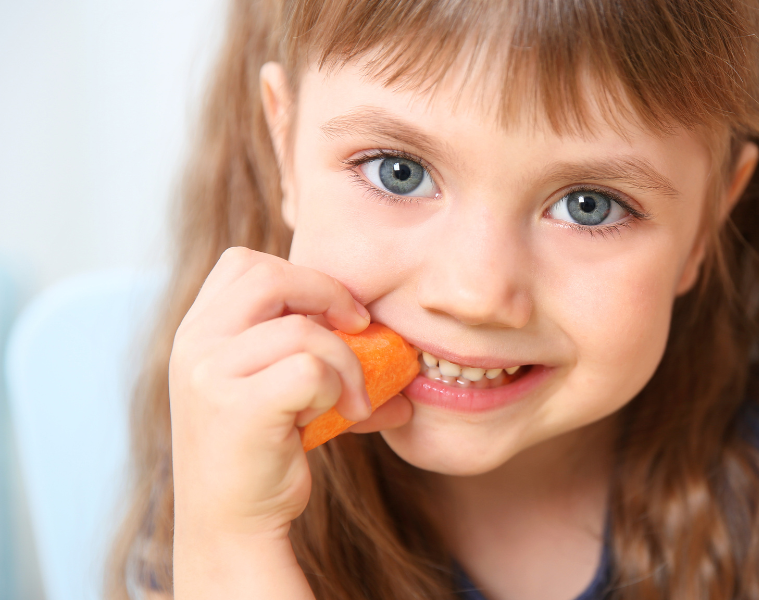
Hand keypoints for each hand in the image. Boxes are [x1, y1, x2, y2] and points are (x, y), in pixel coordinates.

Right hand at [170, 247, 372, 539]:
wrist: (233, 524)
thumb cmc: (264, 454)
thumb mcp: (284, 390)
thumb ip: (323, 355)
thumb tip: (408, 358)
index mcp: (198, 330)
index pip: (246, 263)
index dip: (301, 276)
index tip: (338, 313)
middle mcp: (194, 344)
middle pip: (267, 274)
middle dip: (329, 294)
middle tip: (359, 330)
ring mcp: (208, 374)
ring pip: (302, 330)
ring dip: (347, 362)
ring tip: (353, 400)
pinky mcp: (236, 407)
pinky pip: (311, 370)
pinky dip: (339, 389)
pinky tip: (341, 418)